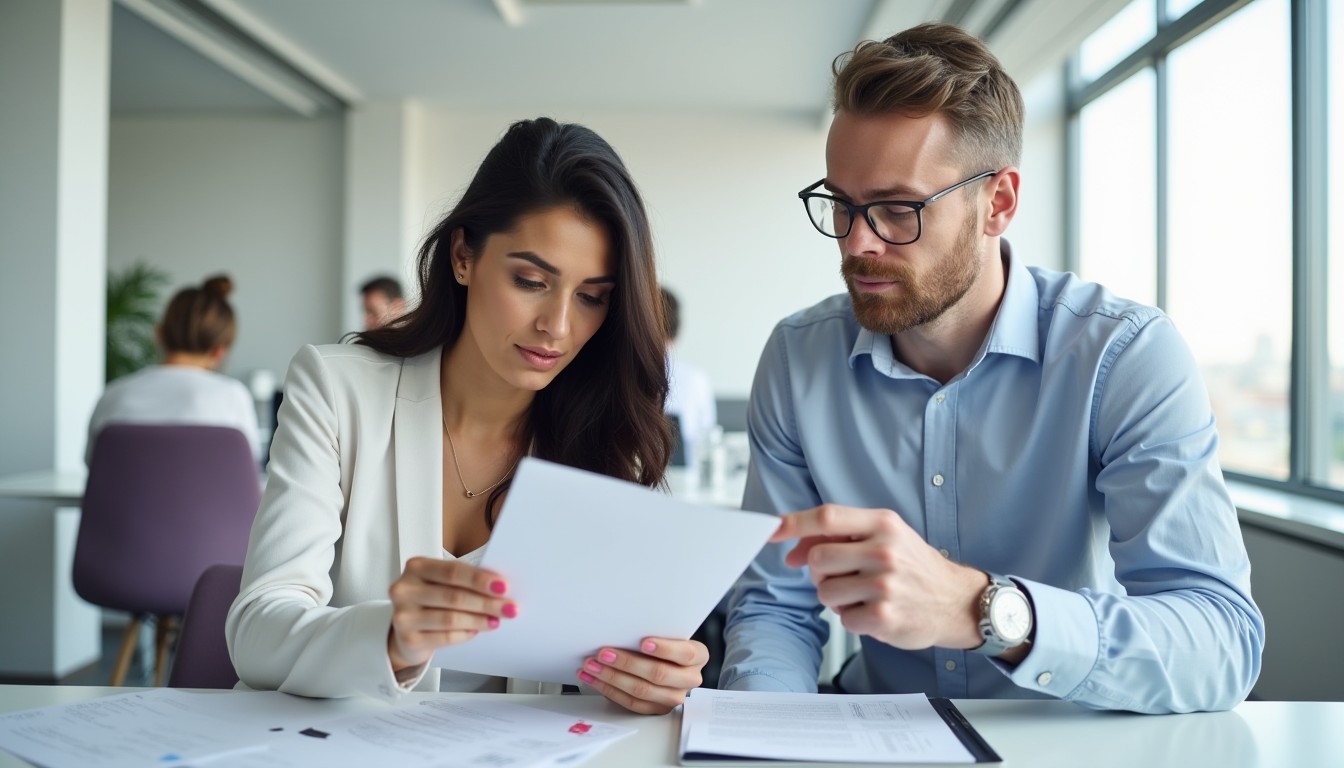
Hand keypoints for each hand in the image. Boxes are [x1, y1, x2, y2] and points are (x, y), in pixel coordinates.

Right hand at [386, 556, 517, 673]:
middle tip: (510, 608)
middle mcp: (405, 589)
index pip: (453, 571)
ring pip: (450, 618)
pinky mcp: (408, 639)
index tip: (503, 586)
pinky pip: (444, 637)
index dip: (480, 579)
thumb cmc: (430, 600)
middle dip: (486, 603)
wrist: (404, 630)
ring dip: (479, 620)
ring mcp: (403, 616)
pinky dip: (465, 634)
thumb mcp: (441, 583)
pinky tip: (477, 631)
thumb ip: (463, 581)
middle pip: (454, 596)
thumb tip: (499, 588)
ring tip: (497, 620)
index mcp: (417, 567)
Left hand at [577, 637, 707, 714]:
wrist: (671, 661)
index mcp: (698, 656)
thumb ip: (654, 631)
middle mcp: (690, 678)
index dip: (664, 649)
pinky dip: (609, 690)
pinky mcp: (657, 709)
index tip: (643, 642)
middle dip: (627, 662)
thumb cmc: (666, 642)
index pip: (685, 653)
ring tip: (592, 666)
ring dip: (612, 677)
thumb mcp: (668, 633)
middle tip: (604, 653)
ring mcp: (674, 697)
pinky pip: (631, 703)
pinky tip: (594, 679)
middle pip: (659, 674)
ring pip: (642, 691)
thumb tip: (622, 627)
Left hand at [775, 504, 985, 650]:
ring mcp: (885, 585)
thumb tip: (794, 550)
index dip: (795, 523)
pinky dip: (852, 618)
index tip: (773, 530)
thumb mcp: (886, 536)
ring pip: (825, 591)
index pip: (828, 517)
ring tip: (863, 594)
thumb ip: (842, 537)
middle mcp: (885, 551)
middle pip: (818, 558)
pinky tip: (874, 612)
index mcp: (884, 524)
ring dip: (836, 597)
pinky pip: (842, 618)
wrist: (955, 600)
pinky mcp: (884, 617)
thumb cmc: (913, 565)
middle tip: (843, 575)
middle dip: (820, 571)